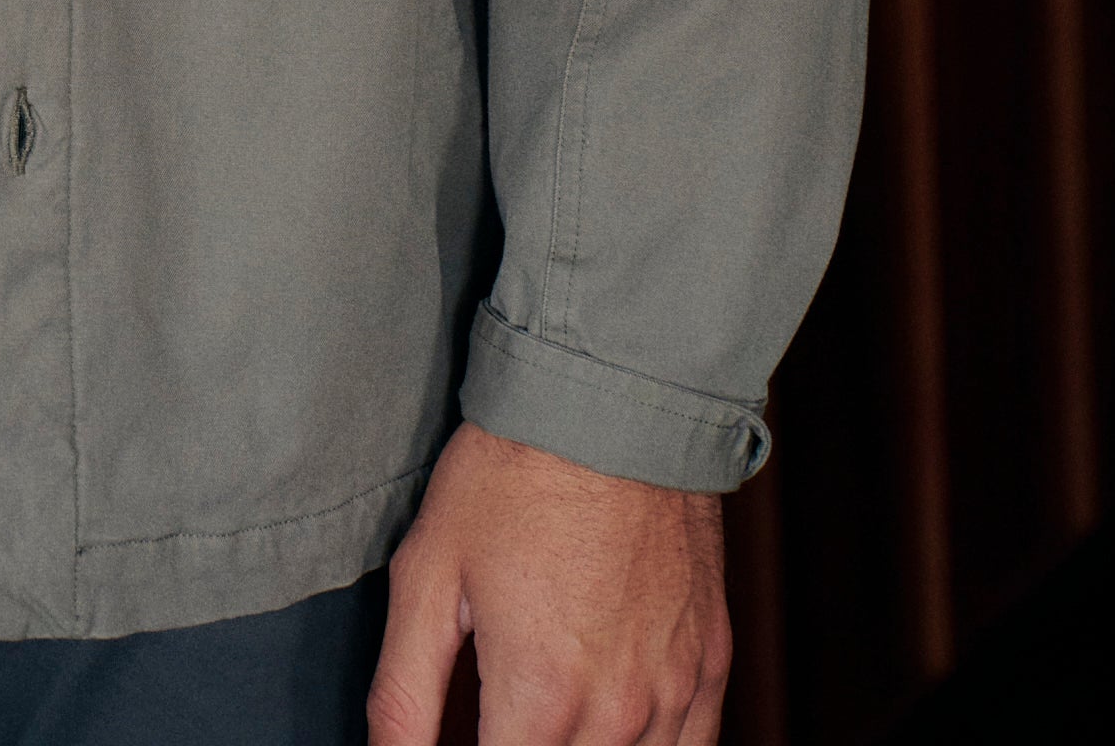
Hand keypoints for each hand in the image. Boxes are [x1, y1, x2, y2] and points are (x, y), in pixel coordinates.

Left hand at [368, 423, 728, 745]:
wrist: (612, 402)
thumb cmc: (513, 476)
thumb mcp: (427, 575)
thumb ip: (402, 696)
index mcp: (542, 698)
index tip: (462, 733)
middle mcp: (618, 713)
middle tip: (493, 710)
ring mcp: (674, 693)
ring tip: (542, 709)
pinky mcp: (711, 665)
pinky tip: (606, 722)